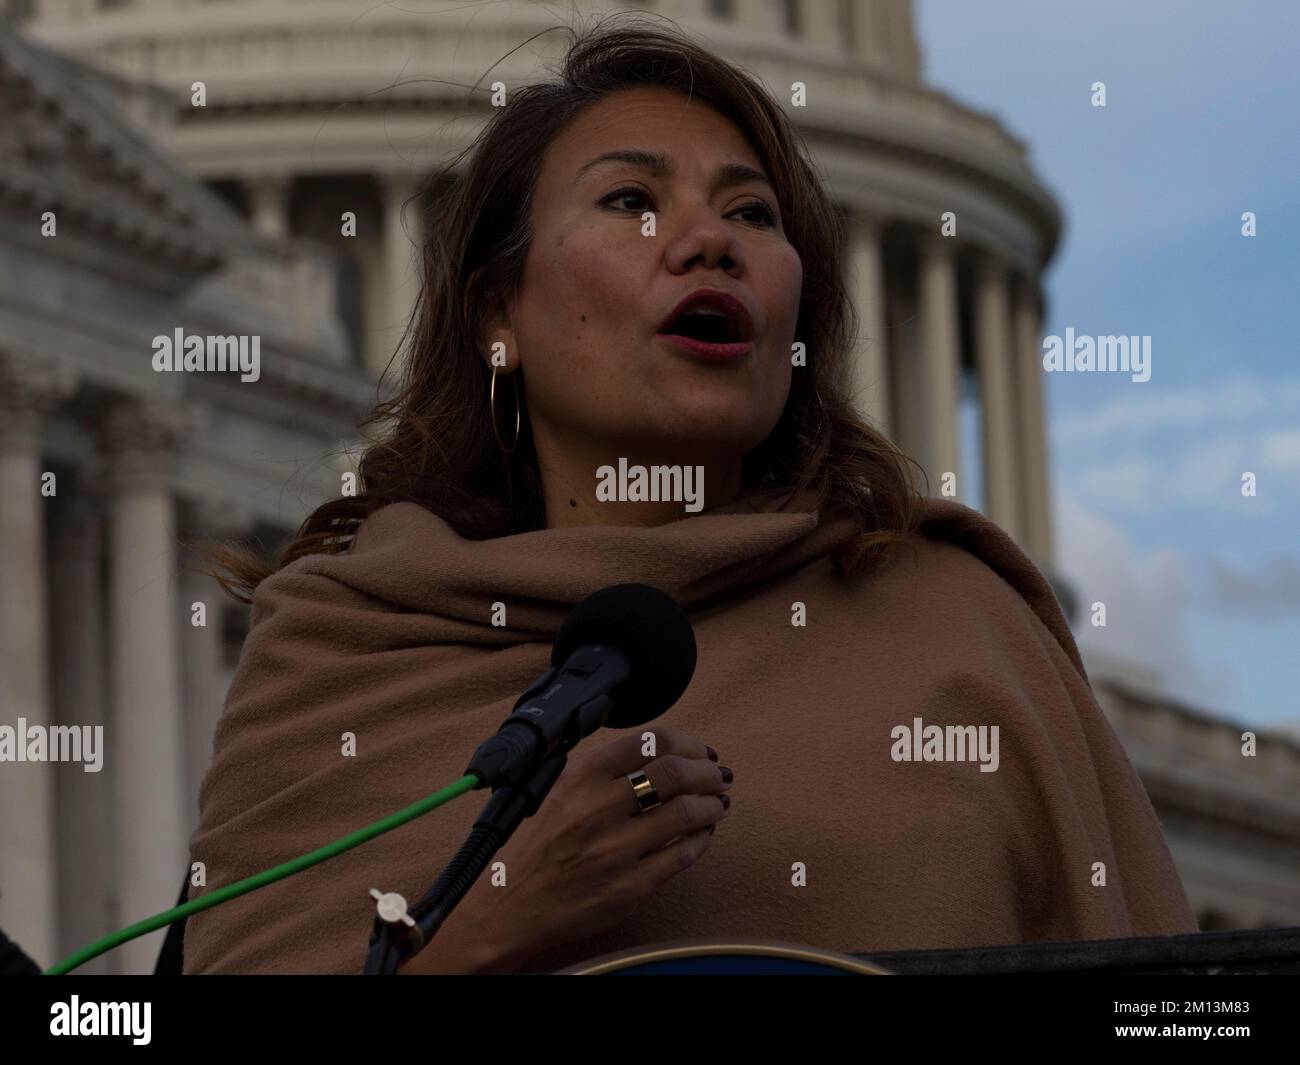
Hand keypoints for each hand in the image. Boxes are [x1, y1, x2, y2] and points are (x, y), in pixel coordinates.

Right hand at [404, 726, 731, 972]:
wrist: (510, 906)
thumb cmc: (535, 846)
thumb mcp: (554, 786)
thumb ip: (599, 765)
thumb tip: (654, 747)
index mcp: (580, 776)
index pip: (651, 740)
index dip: (688, 743)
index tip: (700, 751)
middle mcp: (597, 809)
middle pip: (677, 773)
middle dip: (708, 771)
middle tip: (718, 776)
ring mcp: (614, 851)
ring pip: (687, 813)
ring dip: (712, 804)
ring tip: (717, 803)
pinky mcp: (628, 889)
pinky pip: (683, 856)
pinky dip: (702, 839)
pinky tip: (702, 833)